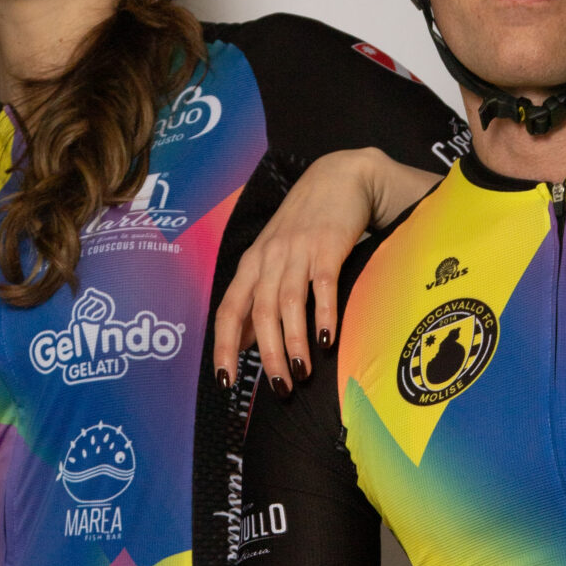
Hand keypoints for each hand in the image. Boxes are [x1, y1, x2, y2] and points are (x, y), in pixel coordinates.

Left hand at [212, 149, 438, 390]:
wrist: (341, 178)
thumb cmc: (306, 225)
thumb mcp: (273, 257)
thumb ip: (259, 296)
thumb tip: (245, 342)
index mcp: (251, 265)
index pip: (228, 310)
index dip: (224, 347)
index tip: (225, 380)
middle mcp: (269, 258)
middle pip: (260, 312)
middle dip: (267, 354)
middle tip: (279, 387)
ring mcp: (298, 251)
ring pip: (288, 302)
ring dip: (292, 340)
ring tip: (300, 372)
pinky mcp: (328, 246)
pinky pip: (323, 285)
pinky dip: (323, 314)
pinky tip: (327, 340)